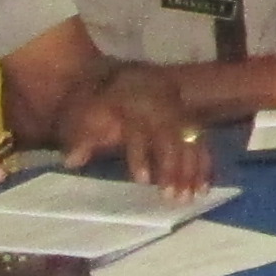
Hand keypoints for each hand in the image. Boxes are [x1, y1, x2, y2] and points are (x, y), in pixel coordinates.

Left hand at [63, 71, 210, 192]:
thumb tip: (71, 162)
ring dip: (192, 171)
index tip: (143, 181)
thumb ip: (81, 140)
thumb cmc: (105, 100)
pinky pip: (202, 143)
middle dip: (173, 168)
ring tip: (190, 198)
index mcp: (133, 102)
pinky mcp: (190, 121)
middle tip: (172, 197)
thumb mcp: (87, 114)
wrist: (127, 77)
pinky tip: (204, 188)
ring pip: (190, 141)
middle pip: (171, 138)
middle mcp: (161, 106)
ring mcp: (179, 112)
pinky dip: (205, 166)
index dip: (141, 155)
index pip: (139, 131)